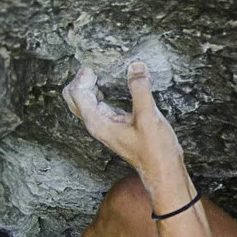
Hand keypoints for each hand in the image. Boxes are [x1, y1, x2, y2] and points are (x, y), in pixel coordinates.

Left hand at [64, 61, 188, 202]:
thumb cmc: (154, 150)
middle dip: (80, 81)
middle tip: (95, 70)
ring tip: (99, 74)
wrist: (163, 170)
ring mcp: (104, 126)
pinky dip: (98, 93)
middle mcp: (97, 125)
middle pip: (73, 98)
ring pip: (84, 102)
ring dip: (87, 86)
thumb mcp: (148, 117)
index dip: (83, 77)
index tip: (96, 69)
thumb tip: (135, 66)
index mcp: (98, 122)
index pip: (77, 94)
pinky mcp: (113, 125)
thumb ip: (140, 90)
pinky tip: (110, 87)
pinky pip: (97, 105)